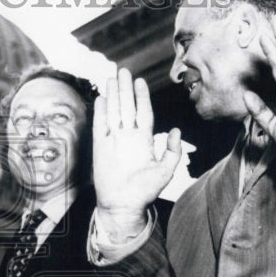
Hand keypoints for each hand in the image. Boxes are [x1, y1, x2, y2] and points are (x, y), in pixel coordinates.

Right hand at [93, 68, 181, 240]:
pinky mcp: (100, 147)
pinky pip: (100, 125)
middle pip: (126, 107)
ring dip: (113, 95)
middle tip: (122, 70)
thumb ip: (172, 151)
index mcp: (144, 140)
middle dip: (125, 88)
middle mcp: (128, 137)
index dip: (141, 96)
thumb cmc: (146, 191)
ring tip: (111, 78)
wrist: (124, 205)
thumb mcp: (166, 171)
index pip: (143, 112)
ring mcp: (113, 140)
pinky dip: (101, 112)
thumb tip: (175, 131)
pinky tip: (102, 98)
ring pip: (113, 112)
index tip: (140, 81)